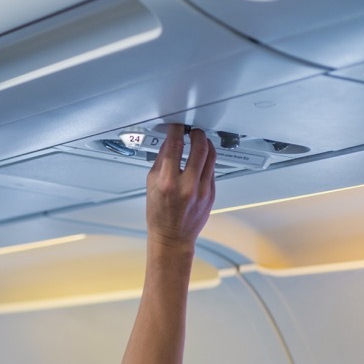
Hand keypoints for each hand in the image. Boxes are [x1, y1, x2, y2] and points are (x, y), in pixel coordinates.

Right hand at [145, 124, 215, 248]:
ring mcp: (202, 190)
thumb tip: (168, 144)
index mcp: (167, 182)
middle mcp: (186, 185)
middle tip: (193, 131)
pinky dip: (207, 160)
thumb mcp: (151, 186)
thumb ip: (160, 163)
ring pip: (211, 156)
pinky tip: (201, 159)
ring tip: (201, 141)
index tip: (177, 127)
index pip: (174, 147)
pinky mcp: (211, 193)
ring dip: (206, 143)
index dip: (177, 131)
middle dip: (197, 134)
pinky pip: (212, 169)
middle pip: (199, 148)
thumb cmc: (159, 215)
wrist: (172, 237)